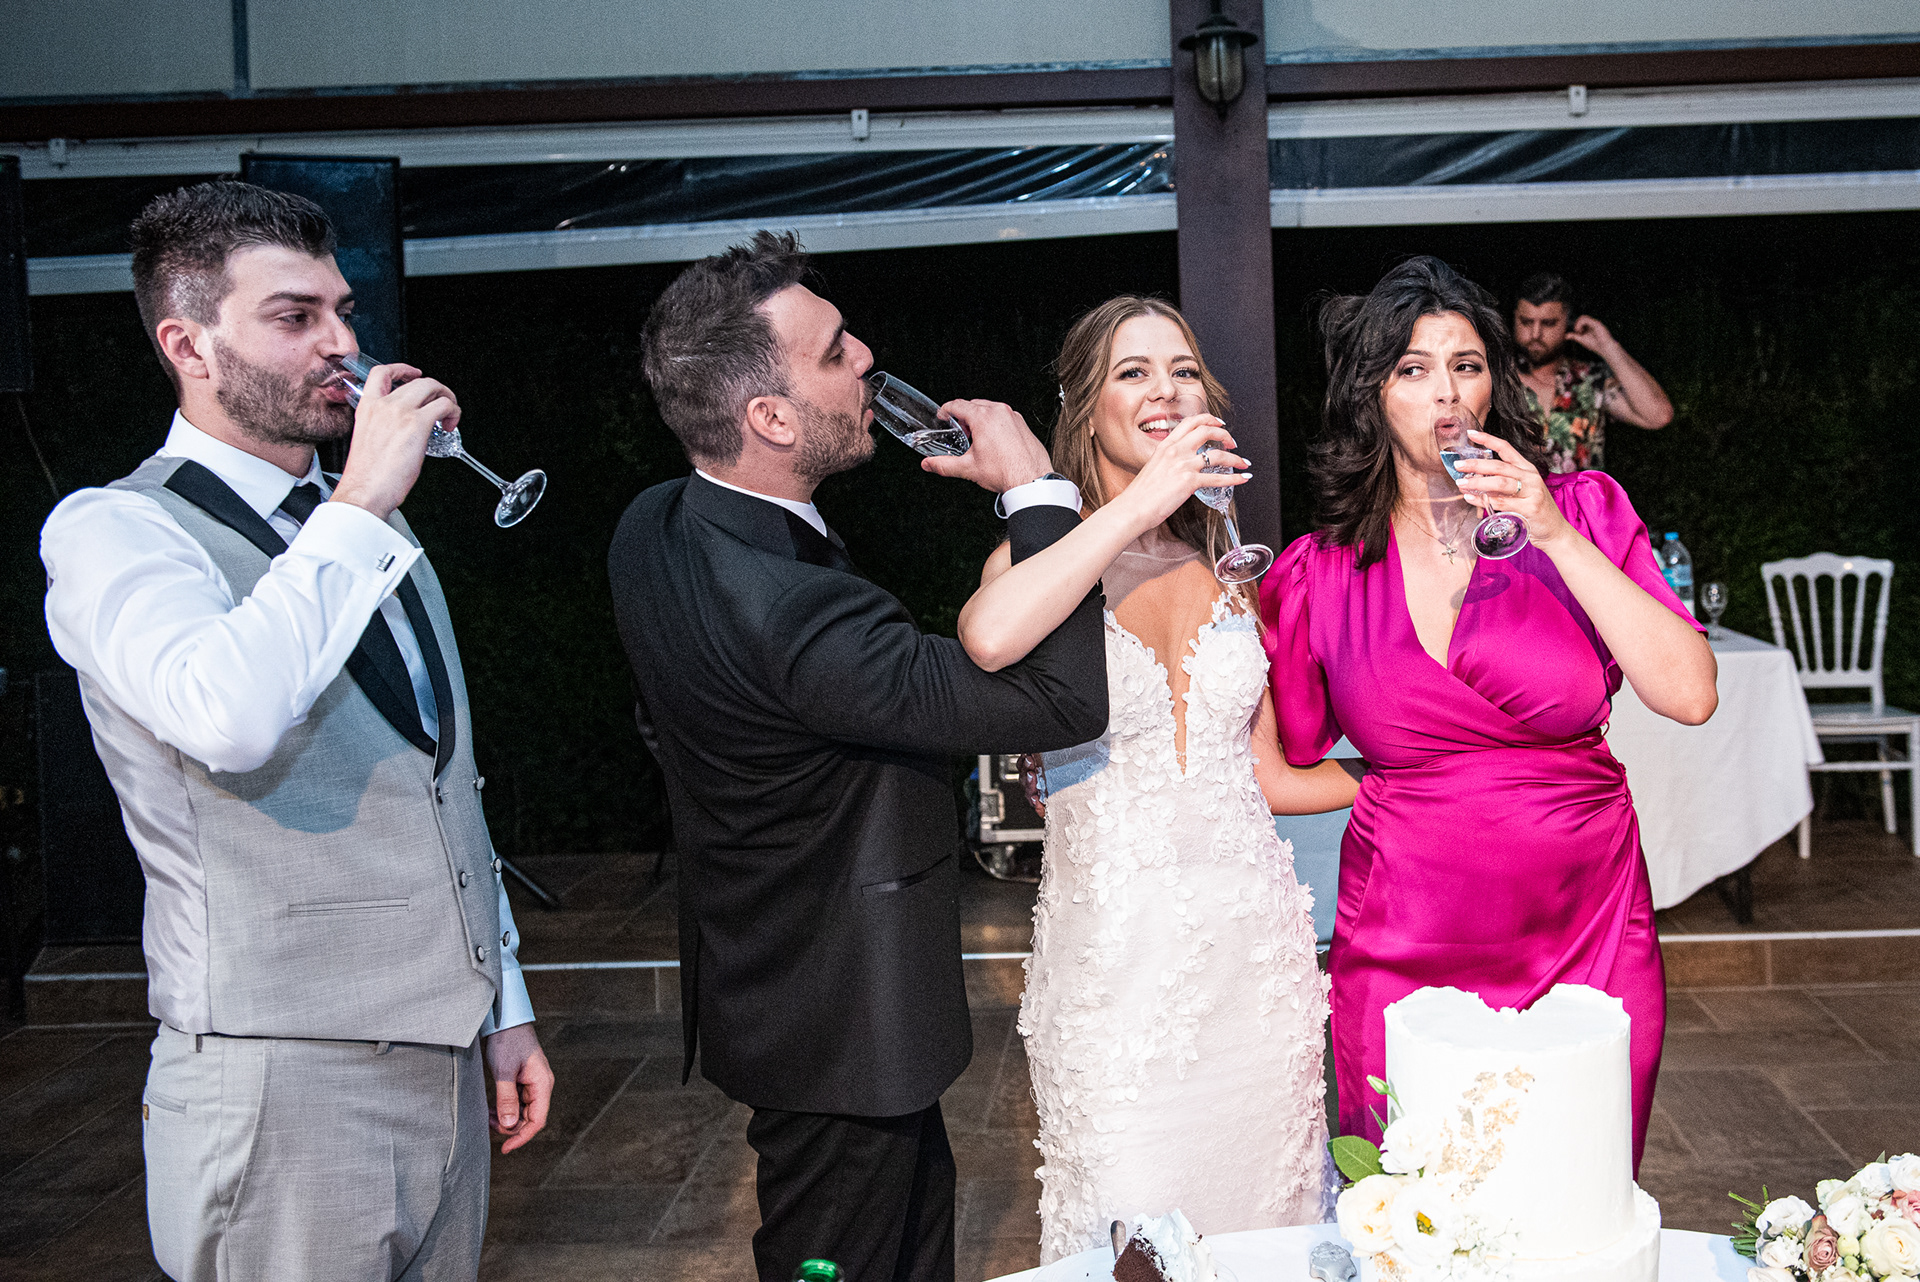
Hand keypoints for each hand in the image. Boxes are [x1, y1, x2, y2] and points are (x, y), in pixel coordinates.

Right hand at [328, 362, 459, 520]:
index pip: (382, 373)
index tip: (413, 373)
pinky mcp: (418, 424)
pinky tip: (450, 426)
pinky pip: (445, 405)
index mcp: (367, 407)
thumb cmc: (366, 476)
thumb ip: (383, 426)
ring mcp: (401, 412)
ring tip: (449, 416)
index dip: (402, 369)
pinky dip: (454, 412)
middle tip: (441, 402)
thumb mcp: (368, 440)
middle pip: (417, 380)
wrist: (365, 490)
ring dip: (448, 398)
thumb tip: (402, 429)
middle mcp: (383, 405)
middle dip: (435, 389)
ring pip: (433, 387)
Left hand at [483, 1022, 552, 1153]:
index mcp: (542, 1083)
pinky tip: (491, 1109)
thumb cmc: (507, 1040)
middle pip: (529, 1118)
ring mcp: (531, 1083)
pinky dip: (504, 1108)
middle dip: (510, 1127)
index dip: (522, 1137)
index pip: (537, 1120)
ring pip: (521, 1111)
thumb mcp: (504, 1070)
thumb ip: (507, 1099)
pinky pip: (516, 1101)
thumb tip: (509, 1126)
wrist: (504, 1018)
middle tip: (489, 1124)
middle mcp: (540, 1085)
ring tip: (487, 1116)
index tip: (505, 1148)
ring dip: (506, 1118)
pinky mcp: (522, 1080)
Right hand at [918, 399, 1053, 493]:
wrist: (1032, 480)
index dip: (946, 410)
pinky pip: (1004, 417)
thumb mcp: (968, 468)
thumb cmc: (1006, 472)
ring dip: (979, 419)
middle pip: (974, 405)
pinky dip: (994, 423)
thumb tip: (929, 464)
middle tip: (960, 432)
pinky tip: (993, 442)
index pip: (958, 404)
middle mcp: (999, 412)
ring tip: (976, 439)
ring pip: (990, 409)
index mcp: (984, 417)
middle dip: (963, 416)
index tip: (943, 415)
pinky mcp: (1022, 424)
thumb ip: (944, 465)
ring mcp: (1013, 417)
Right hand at [1110, 413, 1247, 532]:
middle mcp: (1176, 451)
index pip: (1191, 422)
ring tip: (1243, 462)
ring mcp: (1183, 465)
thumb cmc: (1140, 494)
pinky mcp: (1190, 482)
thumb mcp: (1153, 468)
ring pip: (1218, 454)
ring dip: (1235, 458)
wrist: (1133, 508)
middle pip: (1207, 430)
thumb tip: (1182, 468)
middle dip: (1225, 435)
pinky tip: (1242, 479)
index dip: (1209, 420)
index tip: (1219, 424)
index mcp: (1166, 445)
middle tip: (1232, 443)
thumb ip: (1169, 462)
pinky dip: (1235, 478)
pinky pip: (1219, 478)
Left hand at [1452, 429, 1568, 546]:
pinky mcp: (1530, 507)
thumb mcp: (1518, 492)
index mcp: (1526, 469)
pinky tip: (1471, 499)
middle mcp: (1530, 477)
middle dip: (1476, 464)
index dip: (1488, 439)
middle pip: (1499, 466)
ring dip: (1478, 483)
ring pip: (1500, 482)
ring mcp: (1532, 491)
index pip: (1506, 448)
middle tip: (1458, 464)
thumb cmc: (1532, 510)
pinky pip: (1502, 503)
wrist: (1554, 530)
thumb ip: (1499, 485)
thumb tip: (1472, 481)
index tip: (1471, 434)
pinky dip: (1484, 501)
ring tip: (1461, 484)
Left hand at [1566, 315, 1617, 355]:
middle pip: (1581, 317)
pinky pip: (1586, 320)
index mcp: (1589, 326)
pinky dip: (1581, 324)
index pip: (1581, 320)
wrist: (1604, 348)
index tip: (1577, 333)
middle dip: (1576, 324)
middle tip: (1577, 332)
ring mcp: (1595, 323)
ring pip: (1583, 317)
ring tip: (1579, 332)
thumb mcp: (1582, 340)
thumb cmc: (1595, 345)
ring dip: (1578, 324)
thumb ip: (1574, 336)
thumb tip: (1566, 335)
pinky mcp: (1597, 324)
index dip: (1576, 325)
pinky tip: (1581, 331)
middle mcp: (1592, 323)